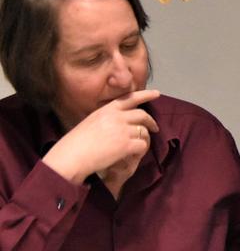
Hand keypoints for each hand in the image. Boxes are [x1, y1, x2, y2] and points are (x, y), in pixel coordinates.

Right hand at [42, 90, 160, 184]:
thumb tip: (118, 120)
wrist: (71, 156)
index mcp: (107, 110)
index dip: (145, 94)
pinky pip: (142, 145)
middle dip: (151, 121)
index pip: (130, 98)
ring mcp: (123, 130)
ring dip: (145, 138)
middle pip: (142, 115)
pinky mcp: (126, 145)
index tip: (156, 93)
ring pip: (144, 131)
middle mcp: (117, 117)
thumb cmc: (76, 143)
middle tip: (155, 127)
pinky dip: (142, 150)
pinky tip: (136, 154)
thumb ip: (106, 119)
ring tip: (142, 144)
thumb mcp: (91, 122)